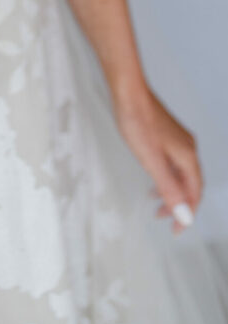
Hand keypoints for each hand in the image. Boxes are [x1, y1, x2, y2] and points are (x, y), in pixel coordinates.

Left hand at [113, 81, 202, 232]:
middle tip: (163, 218)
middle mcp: (188, 148)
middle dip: (179, 204)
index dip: (187, 215)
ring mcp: (179, 140)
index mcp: (188, 156)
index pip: (194, 194)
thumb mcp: (151, 161)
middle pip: (190, 185)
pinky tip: (153, 177)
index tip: (177, 230)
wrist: (128, 92)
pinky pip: (173, 162)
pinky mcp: (168, 134)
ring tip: (155, 202)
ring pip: (181, 173)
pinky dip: (166, 176)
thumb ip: (169, 189)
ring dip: (171, 190)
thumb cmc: (137, 121)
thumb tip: (185, 215)